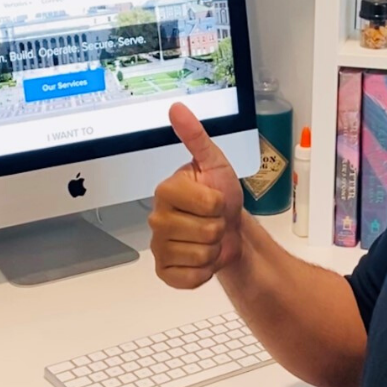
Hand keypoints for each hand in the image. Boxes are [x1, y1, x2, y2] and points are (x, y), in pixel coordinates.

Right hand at [149, 102, 244, 289]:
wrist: (230, 229)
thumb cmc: (222, 195)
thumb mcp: (215, 163)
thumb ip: (196, 137)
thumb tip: (178, 109)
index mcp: (166, 190)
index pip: (208, 203)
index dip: (220, 204)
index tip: (215, 200)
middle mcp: (157, 217)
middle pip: (206, 231)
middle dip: (218, 228)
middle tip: (213, 220)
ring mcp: (159, 246)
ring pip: (201, 255)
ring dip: (213, 249)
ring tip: (208, 238)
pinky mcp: (165, 271)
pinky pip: (191, 277)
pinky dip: (204, 271)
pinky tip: (200, 258)